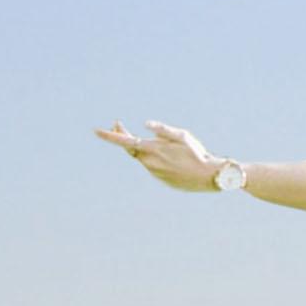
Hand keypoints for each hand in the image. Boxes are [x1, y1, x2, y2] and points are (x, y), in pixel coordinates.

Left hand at [97, 119, 226, 193]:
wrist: (209, 177)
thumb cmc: (197, 153)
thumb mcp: (181, 135)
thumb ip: (161, 130)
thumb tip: (144, 125)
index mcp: (153, 149)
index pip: (125, 142)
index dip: (109, 136)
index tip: (96, 131)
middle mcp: (150, 163)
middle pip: (130, 149)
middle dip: (123, 137)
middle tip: (118, 124)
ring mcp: (155, 174)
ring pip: (142, 158)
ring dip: (143, 149)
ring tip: (159, 144)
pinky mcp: (162, 180)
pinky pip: (153, 167)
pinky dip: (155, 159)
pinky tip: (171, 159)